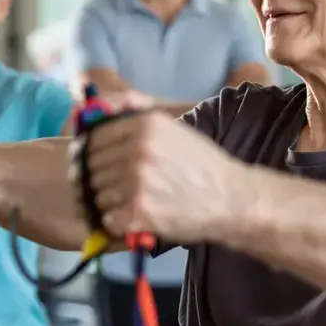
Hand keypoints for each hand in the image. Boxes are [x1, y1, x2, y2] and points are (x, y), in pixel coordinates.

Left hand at [79, 108, 247, 244]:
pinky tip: (138, 217)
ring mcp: (137, 182)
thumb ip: (138, 113)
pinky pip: (109, 219)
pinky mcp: (140, 212)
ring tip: (136, 202)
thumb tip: (105, 103)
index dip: (97, 156)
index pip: (96, 140)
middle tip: (127, 189)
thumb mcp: (173, 128)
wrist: (232, 199)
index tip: (107, 167)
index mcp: (144, 125)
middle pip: (94, 168)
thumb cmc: (201, 164)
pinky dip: (119, 223)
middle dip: (105, 180)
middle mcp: (138, 150)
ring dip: (112, 202)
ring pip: (98, 195)